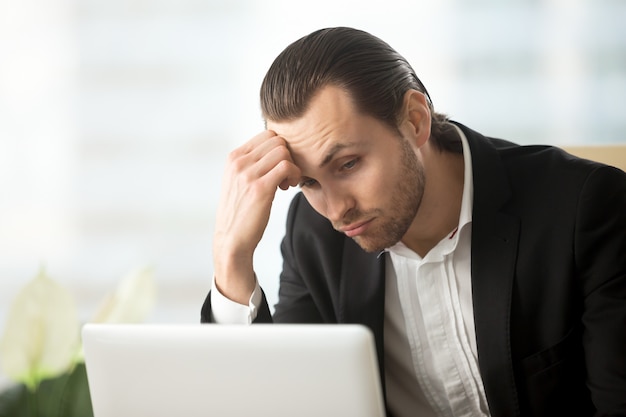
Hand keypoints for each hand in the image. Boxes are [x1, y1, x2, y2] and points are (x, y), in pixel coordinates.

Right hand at [213, 130, 299, 303]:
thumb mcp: (237, 182)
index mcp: (233, 158)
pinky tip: (287, 188)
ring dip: (292, 166)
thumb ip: (251, 164)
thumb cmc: (239, 212)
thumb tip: (275, 151)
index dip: (279, 149)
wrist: (231, 240)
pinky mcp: (260, 188)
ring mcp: (248, 174)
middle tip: (285, 176)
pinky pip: (286, 166)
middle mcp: (239, 162)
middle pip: (277, 140)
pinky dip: (294, 175)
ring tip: (286, 183)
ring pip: (283, 151)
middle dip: (287, 156)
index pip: (267, 134)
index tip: (278, 167)